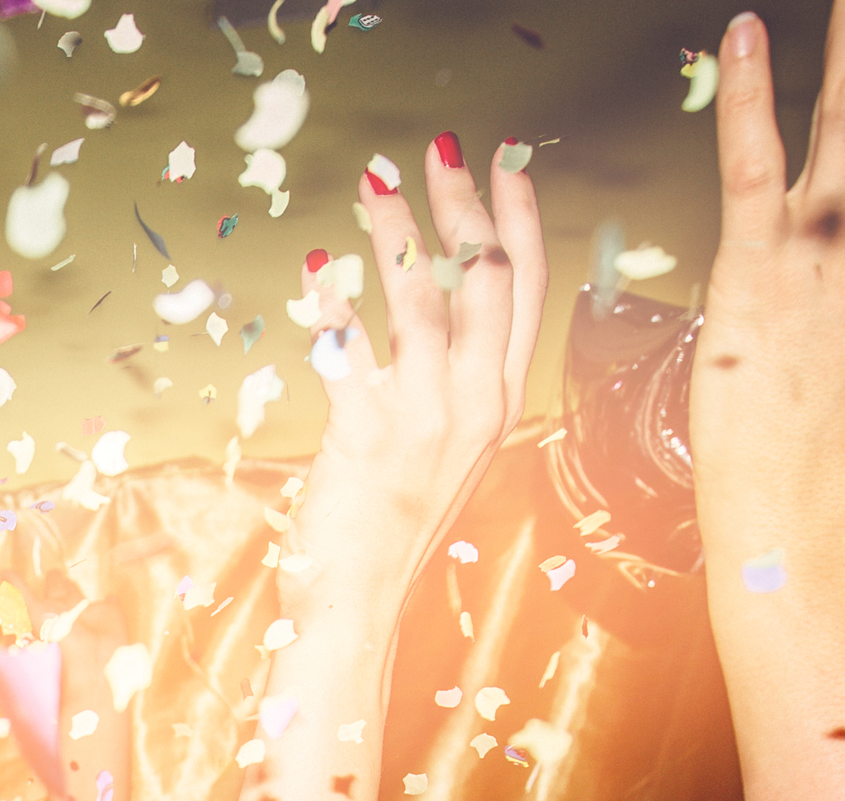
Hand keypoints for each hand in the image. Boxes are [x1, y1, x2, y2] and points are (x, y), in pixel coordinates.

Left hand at [297, 136, 547, 581]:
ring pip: (422, 301)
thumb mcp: (444, 448)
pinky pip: (349, 351)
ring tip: (375, 186)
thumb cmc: (394, 527)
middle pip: (484, 279)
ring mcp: (424, 421)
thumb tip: (430, 308)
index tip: (508, 161)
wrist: (361, 605)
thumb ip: (449, 382)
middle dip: (464, 204)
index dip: (519, 218)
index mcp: (500, 402)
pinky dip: (333, 302)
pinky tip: (319, 264)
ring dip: (397, 235)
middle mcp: (474, 405)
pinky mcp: (364, 436)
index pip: (526, 291)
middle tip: (440, 152)